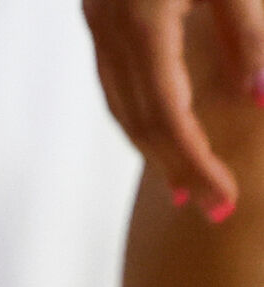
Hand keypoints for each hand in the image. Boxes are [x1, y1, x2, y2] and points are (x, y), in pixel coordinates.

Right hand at [84, 0, 263, 219]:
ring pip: (119, 104)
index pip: (168, 112)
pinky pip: (114, 80)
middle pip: (138, 119)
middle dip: (175, 167)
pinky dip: (139, 114)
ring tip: (185, 184)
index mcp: (143, 20)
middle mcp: (109, 28)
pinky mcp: (101, 13)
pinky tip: (161, 130)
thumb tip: (261, 98)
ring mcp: (98, 21)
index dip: (195, 161)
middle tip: (212, 207)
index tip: (224, 199)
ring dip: (152, 150)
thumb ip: (247, 33)